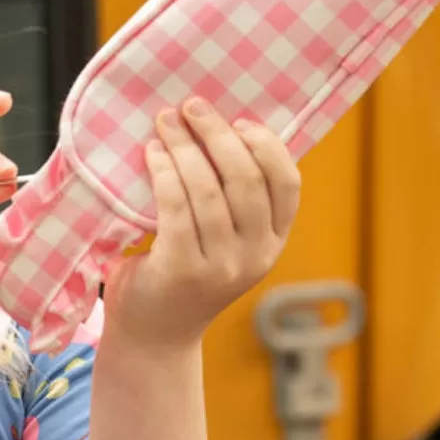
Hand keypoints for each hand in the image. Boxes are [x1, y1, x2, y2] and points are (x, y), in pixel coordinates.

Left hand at [102, 98, 300, 349]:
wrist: (154, 333)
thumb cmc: (184, 270)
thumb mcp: (225, 238)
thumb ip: (232, 198)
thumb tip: (216, 126)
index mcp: (273, 241)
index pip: (288, 183)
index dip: (266, 144)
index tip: (238, 119)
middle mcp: (256, 256)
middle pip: (246, 178)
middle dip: (217, 133)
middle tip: (190, 106)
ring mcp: (223, 267)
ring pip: (208, 189)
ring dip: (184, 147)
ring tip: (164, 123)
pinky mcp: (184, 270)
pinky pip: (177, 207)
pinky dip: (164, 172)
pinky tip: (151, 154)